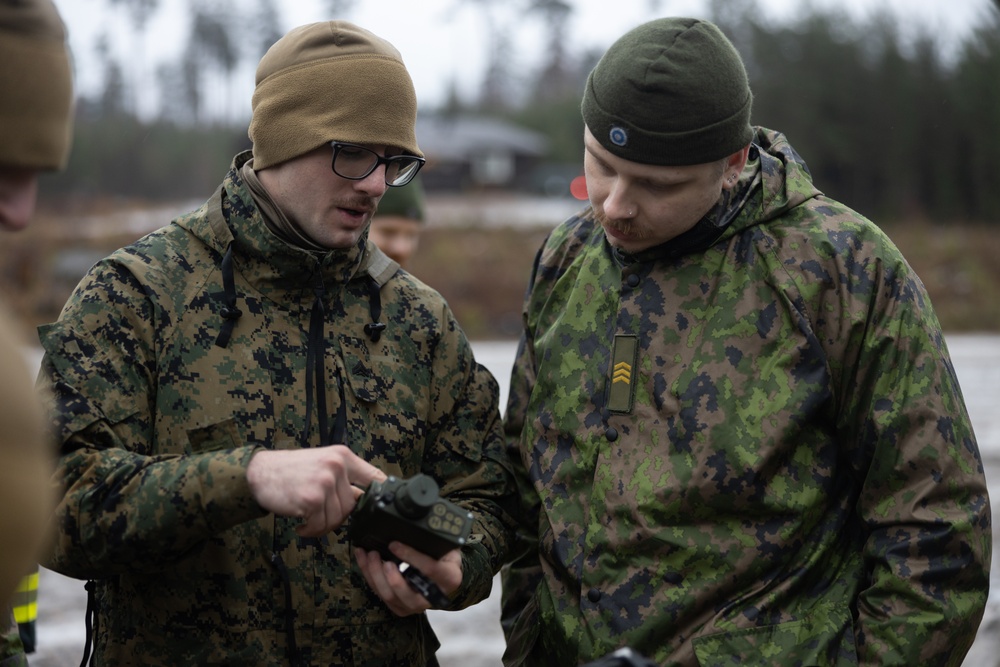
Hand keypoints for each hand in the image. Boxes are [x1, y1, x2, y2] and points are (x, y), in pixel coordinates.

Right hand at [246, 445, 385, 536]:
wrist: (258, 473)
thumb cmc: (290, 470)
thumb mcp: (322, 463)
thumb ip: (344, 477)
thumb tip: (365, 499)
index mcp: (343, 456)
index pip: (375, 476)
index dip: (382, 496)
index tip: (385, 509)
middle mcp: (336, 466)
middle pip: (352, 505)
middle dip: (337, 516)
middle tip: (319, 515)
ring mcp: (325, 482)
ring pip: (337, 518)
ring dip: (323, 526)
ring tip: (308, 520)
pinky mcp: (312, 499)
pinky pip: (321, 525)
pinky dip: (311, 531)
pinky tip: (302, 526)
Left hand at [354, 542, 462, 615]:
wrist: (445, 573)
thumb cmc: (445, 556)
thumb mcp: (447, 545)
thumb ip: (435, 539)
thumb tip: (412, 527)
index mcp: (449, 578)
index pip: (430, 569)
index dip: (411, 557)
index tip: (394, 544)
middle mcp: (433, 597)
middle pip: (405, 593)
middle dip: (387, 575)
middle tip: (376, 554)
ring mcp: (416, 605)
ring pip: (390, 597)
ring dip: (374, 575)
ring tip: (368, 555)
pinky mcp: (402, 608)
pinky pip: (382, 596)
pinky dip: (370, 578)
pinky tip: (364, 560)